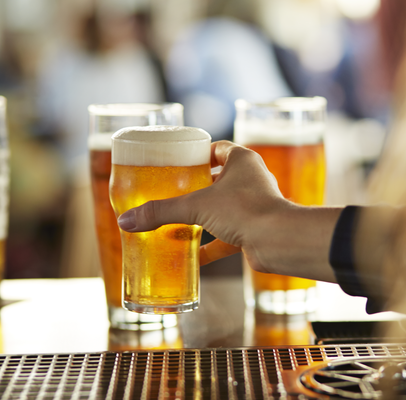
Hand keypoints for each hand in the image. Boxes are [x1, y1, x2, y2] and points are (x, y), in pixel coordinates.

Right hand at [117, 140, 341, 281]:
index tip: (179, 162)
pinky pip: (228, 236)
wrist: (279, 241)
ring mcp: (254, 206)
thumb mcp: (196, 207)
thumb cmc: (245, 210)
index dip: (198, 154)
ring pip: (223, 208)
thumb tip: (127, 221)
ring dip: (203, 217)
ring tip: (178, 222)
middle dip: (197, 187)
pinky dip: (210, 246)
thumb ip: (161, 212)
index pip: (217, 149)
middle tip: (172, 193)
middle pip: (219, 179)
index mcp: (242, 160)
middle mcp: (251, 179)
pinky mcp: (254, 230)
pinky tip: (192, 257)